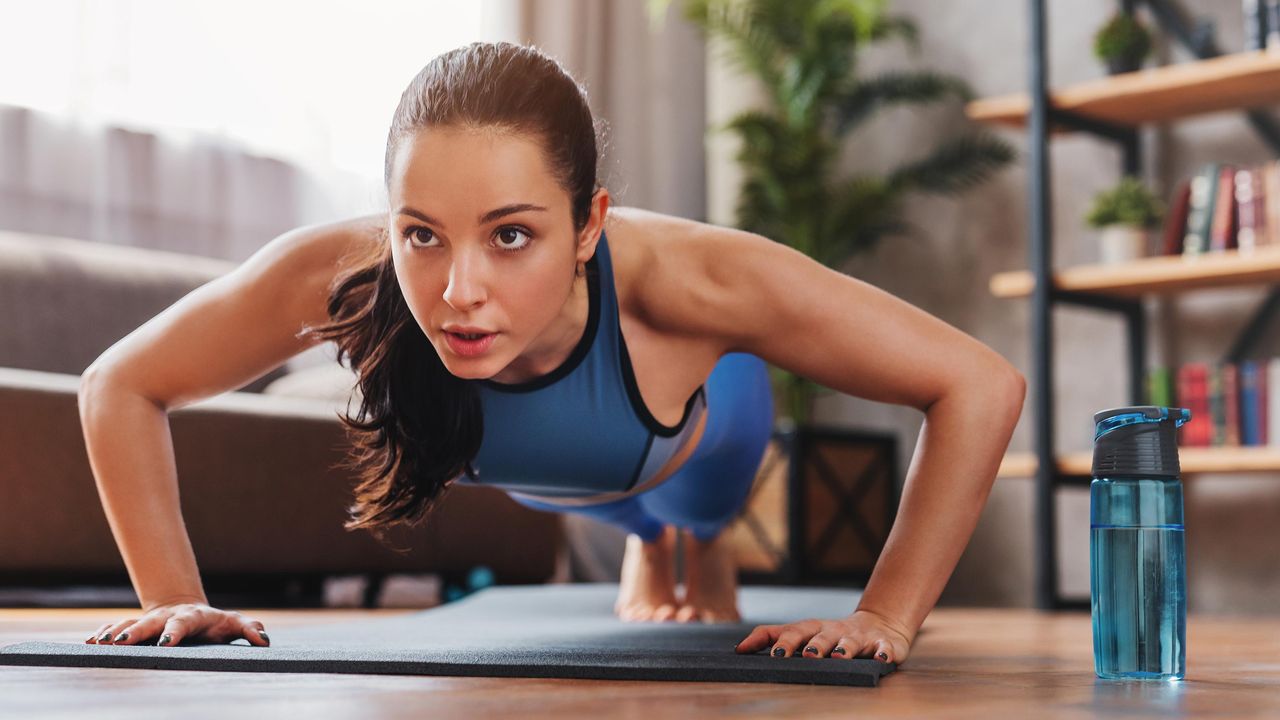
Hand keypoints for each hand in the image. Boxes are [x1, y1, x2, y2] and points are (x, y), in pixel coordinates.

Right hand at [84, 599, 270, 647]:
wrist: (189, 609)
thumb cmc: (214, 624)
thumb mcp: (232, 624)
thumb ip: (248, 629)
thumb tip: (264, 641)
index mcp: (191, 617)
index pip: (182, 623)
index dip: (174, 632)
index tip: (166, 643)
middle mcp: (166, 617)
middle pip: (149, 623)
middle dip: (135, 633)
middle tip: (120, 644)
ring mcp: (149, 620)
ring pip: (128, 624)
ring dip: (114, 633)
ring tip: (99, 644)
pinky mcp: (135, 626)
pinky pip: (115, 628)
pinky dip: (102, 634)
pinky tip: (89, 644)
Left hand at [733, 609, 912, 663]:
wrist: (879, 625)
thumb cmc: (832, 634)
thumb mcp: (803, 633)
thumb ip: (773, 637)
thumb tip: (739, 649)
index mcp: (813, 629)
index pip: (793, 631)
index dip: (781, 640)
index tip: (770, 654)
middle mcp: (833, 631)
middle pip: (821, 635)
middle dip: (814, 644)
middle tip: (807, 656)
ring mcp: (858, 637)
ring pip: (850, 641)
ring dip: (844, 648)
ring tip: (839, 657)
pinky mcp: (882, 644)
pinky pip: (884, 648)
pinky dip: (883, 652)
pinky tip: (882, 658)